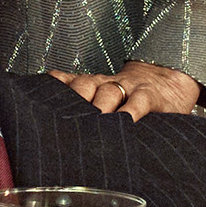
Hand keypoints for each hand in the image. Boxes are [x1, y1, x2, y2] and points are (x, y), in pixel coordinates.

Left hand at [50, 62, 205, 120]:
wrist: (167, 80)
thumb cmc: (127, 98)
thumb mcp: (102, 97)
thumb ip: (79, 105)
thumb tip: (46, 126)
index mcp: (89, 85)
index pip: (65, 83)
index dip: (53, 93)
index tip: (38, 107)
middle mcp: (104, 84)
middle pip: (84, 86)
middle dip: (74, 101)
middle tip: (65, 122)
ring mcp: (127, 88)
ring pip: (108, 92)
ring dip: (99, 108)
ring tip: (93, 124)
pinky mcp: (149, 95)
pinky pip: (138, 102)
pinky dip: (131, 112)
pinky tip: (125, 123)